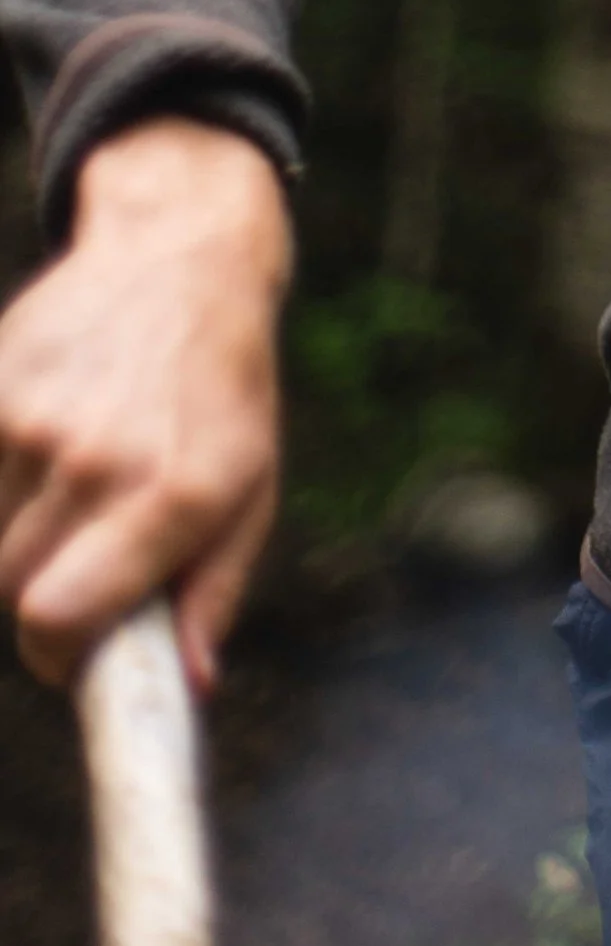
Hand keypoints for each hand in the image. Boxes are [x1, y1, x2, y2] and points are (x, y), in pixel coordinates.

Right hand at [0, 117, 291, 690]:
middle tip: (87, 556)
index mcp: (175, 495)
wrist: (181, 257)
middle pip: (12, 591)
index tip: (72, 651)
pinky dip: (4, 482)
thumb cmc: (224, 388)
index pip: (57, 621)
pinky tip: (51, 440)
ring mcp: (35, 421)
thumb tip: (190, 688)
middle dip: (44, 594)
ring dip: (25, 532)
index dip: (55, 655)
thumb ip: (213, 593)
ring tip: (82, 478)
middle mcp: (99, 460)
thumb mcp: (251, 487)